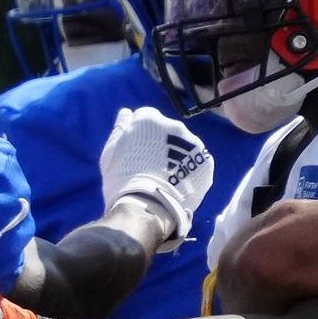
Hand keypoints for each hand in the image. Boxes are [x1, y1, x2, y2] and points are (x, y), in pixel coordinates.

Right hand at [95, 105, 215, 249]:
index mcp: (150, 120)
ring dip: (176, 155)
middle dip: (160, 141)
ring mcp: (194, 144)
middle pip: (167, 129)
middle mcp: (176, 126)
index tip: (134, 146)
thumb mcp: (111, 152)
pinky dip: (187, 169)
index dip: (138, 131)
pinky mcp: (206, 163)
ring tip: (164, 176)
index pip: (145, 115)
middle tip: (149, 163)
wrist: (148, 206)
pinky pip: (195, 162)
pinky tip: (176, 183)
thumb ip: (120, 128)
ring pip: (184, 145)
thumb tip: (127, 113)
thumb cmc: (122, 177)